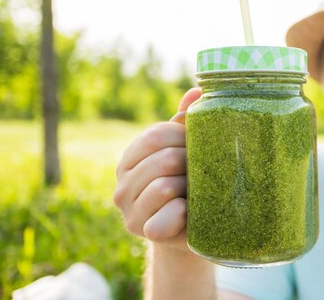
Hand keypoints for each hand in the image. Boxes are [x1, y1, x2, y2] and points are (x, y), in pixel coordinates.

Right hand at [113, 87, 201, 249]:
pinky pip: (166, 216)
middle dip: (191, 164)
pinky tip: (188, 213)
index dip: (184, 137)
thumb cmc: (191, 185)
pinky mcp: (144, 232)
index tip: (198, 146)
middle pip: (163, 159)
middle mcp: (122, 185)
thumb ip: (186, 122)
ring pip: (165, 186)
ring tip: (196, 193)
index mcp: (130, 159)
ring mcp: (130, 211)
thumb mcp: (186, 151)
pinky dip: (182, 213)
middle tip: (202, 173)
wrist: (193, 230)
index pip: (156, 135)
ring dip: (190, 188)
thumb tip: (198, 91)